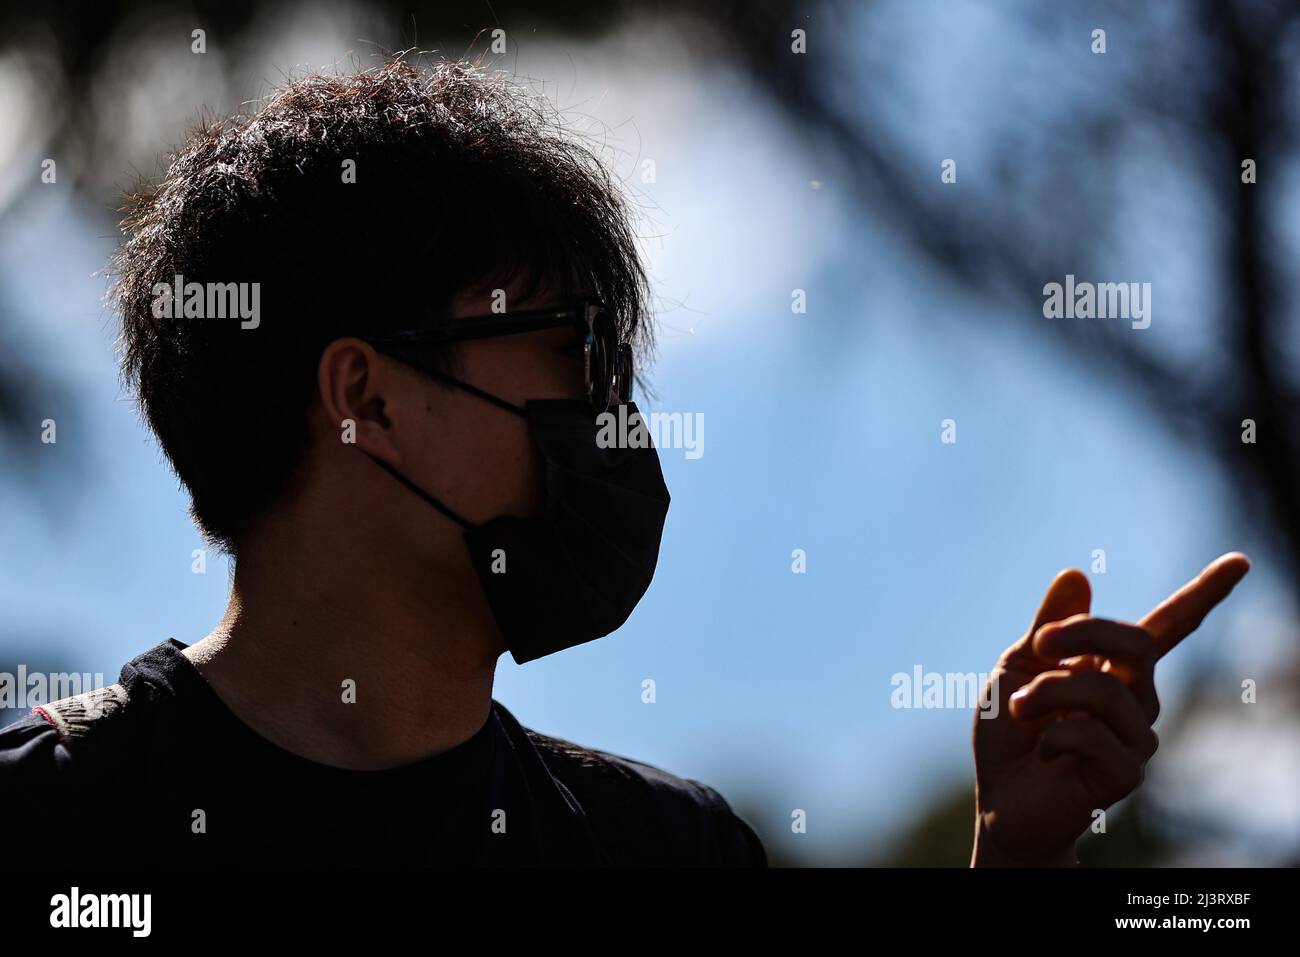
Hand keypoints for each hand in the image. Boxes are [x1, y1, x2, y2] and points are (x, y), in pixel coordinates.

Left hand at [970, 552, 1250, 866]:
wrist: (1001, 798)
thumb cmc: (1010, 729)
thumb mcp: (1018, 665)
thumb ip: (1049, 626)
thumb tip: (1077, 574)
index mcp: (1114, 666)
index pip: (1168, 626)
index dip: (1204, 593)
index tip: (1240, 562)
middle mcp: (1137, 698)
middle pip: (1137, 642)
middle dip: (1082, 633)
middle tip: (1040, 646)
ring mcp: (1137, 737)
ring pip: (1102, 689)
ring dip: (1046, 694)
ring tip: (1020, 710)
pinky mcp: (1127, 774)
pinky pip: (1092, 735)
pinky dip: (1053, 735)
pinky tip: (1044, 752)